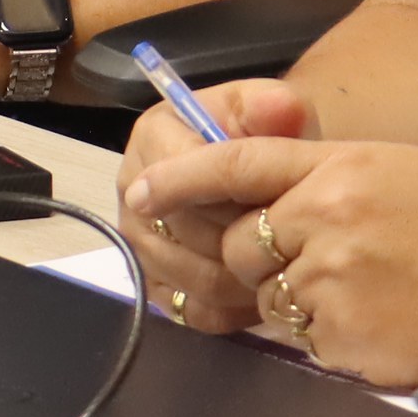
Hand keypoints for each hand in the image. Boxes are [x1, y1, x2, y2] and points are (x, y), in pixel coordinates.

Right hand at [119, 77, 304, 328]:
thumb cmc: (265, 143)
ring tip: (280, 271)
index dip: (224, 192)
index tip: (267, 200)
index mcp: (153, 137)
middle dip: (236, 237)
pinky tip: (260, 294)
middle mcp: (133, 190)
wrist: (261, 180)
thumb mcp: (276, 112)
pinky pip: (188, 309)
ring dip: (237, 278)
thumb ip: (278, 106)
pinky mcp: (153, 284)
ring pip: (186, 275)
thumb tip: (279, 110)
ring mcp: (139, 242)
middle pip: (180, 229)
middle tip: (284, 243)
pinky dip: (227, 309)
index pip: (175, 173)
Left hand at [123, 110, 417, 386]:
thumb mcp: (394, 169)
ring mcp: (330, 281)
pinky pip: (301, 339)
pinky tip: (376, 319)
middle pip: (242, 246)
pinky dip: (328, 334)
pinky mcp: (338, 336)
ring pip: (269, 298)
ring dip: (299, 299)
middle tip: (322, 260)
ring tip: (366, 290)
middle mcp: (326, 219)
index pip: (237, 163)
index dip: (181, 177)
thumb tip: (263, 197)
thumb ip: (322, 177)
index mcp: (339, 168)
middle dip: (263, 259)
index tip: (144, 191)